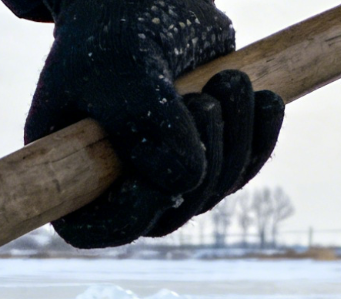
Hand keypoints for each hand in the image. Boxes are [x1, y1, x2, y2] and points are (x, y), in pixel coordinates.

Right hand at [22, 0, 283, 247]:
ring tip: (230, 78)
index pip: (101, 228)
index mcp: (74, 172)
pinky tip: (265, 99)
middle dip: (199, 159)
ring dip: (234, 136)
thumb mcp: (118, 64)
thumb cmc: (114, 27)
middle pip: (170, 213)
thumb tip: (189, 180)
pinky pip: (245, 166)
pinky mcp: (210, 155)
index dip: (133, 212)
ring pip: (214, 190)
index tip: (156, 173)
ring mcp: (168, 175)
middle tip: (203, 97)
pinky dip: (260, 133)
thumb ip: (144, 121)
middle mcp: (119, 184)